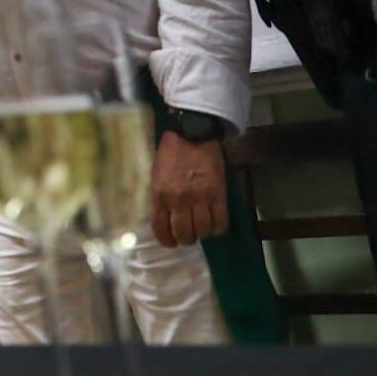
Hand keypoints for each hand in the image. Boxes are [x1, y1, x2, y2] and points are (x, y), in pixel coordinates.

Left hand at [150, 132, 227, 247]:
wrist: (192, 133)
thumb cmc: (171, 154)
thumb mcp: (156, 176)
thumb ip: (159, 198)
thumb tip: (165, 219)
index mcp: (159, 195)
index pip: (160, 229)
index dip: (167, 241)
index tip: (171, 242)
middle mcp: (178, 200)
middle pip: (183, 234)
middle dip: (186, 239)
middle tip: (189, 235)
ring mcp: (199, 198)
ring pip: (203, 231)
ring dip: (203, 234)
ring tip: (202, 227)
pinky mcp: (218, 194)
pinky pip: (220, 222)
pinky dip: (218, 228)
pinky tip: (215, 223)